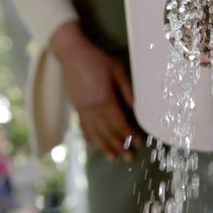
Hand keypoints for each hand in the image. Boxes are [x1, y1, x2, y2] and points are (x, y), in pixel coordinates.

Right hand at [50, 21, 142, 160]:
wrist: (72, 54)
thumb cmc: (97, 59)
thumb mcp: (118, 70)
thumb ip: (127, 91)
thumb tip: (136, 109)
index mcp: (105, 100)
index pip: (120, 123)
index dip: (131, 134)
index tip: (140, 142)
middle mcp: (93, 109)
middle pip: (108, 133)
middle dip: (120, 146)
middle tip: (130, 158)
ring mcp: (83, 110)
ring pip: (95, 134)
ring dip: (104, 147)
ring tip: (112, 158)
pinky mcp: (77, 108)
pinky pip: (83, 127)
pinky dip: (89, 138)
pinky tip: (92, 145)